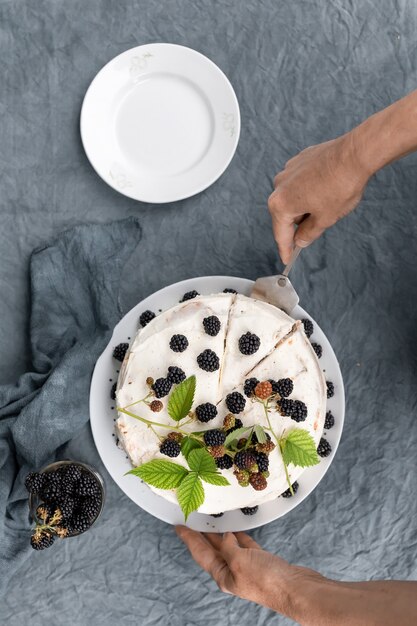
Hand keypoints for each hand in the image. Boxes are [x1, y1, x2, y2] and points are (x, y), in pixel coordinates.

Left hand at [175, 526, 319, 614]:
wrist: (295, 589)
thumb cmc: (267, 581)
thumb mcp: (240, 561)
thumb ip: (228, 547)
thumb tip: (226, 536)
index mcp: (223, 575)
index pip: (200, 553)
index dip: (188, 538)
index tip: (178, 526)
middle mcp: (232, 571)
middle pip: (212, 549)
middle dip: (201, 534)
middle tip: (192, 517)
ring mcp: (247, 566)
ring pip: (228, 545)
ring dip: (220, 532)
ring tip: (211, 518)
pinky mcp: (261, 561)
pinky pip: (245, 544)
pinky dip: (239, 534)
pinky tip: (236, 526)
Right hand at [268, 133, 369, 262]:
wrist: (355, 155)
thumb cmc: (340, 185)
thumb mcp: (325, 219)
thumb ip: (308, 233)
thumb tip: (301, 239)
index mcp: (280, 204)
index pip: (281, 234)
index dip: (286, 250)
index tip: (288, 258)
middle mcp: (279, 185)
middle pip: (285, 214)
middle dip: (298, 224)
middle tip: (314, 231)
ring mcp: (288, 170)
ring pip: (293, 197)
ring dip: (305, 206)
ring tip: (326, 206)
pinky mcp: (300, 160)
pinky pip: (300, 182)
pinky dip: (309, 190)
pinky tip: (326, 191)